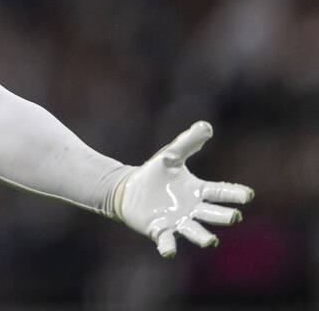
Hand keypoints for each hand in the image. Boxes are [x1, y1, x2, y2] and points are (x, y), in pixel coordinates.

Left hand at [116, 121, 253, 256]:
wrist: (129, 189)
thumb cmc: (155, 174)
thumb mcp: (171, 156)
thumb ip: (188, 142)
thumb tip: (206, 126)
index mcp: (198, 191)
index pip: (220, 192)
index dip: (234, 194)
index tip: (248, 195)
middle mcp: (192, 210)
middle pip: (212, 214)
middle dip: (223, 216)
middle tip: (233, 216)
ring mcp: (177, 222)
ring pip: (195, 232)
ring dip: (202, 236)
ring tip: (210, 241)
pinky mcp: (159, 229)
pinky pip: (166, 240)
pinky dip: (168, 246)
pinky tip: (169, 251)